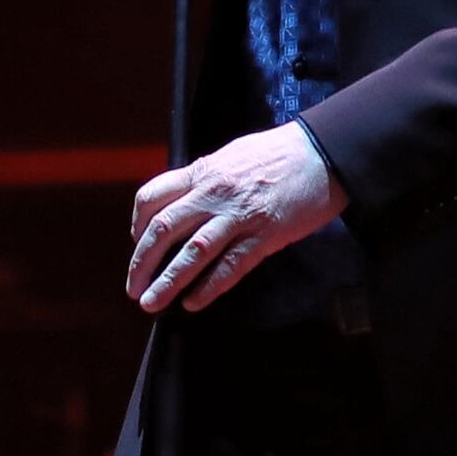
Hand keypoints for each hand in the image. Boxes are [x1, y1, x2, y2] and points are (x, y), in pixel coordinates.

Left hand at [126, 122, 341, 315]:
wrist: (323, 153)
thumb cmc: (279, 153)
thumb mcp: (231, 156)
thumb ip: (206, 179)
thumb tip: (184, 203)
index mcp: (204, 172)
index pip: (153, 197)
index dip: (137, 224)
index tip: (136, 242)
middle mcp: (214, 193)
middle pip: (163, 229)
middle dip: (141, 262)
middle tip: (133, 287)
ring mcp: (240, 215)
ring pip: (192, 253)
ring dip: (167, 281)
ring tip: (151, 303)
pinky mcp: (265, 235)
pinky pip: (230, 266)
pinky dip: (208, 287)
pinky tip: (193, 303)